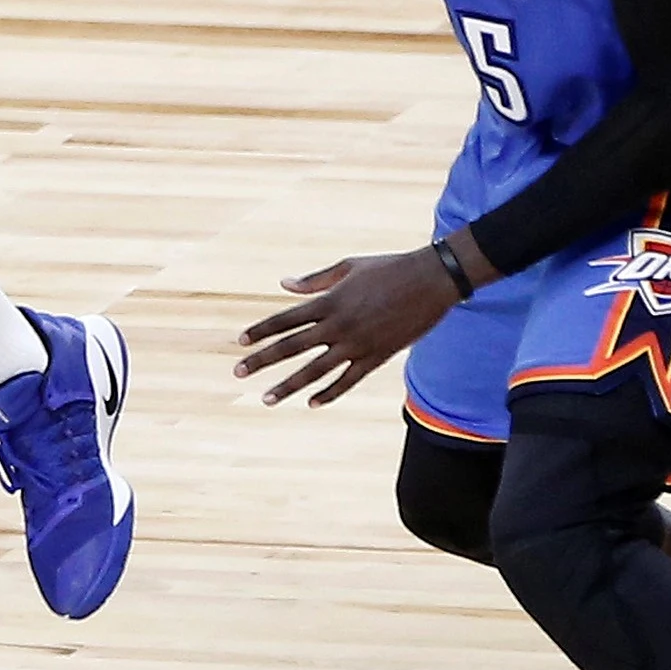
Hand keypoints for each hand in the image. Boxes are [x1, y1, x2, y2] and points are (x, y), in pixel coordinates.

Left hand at [237, 247, 461, 406]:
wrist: (432, 280)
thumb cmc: (389, 267)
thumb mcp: (349, 267)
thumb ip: (316, 280)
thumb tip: (284, 284)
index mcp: (329, 301)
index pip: (285, 319)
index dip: (260, 331)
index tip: (240, 343)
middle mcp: (338, 324)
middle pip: (291, 347)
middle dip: (262, 360)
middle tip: (238, 372)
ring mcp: (357, 343)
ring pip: (315, 370)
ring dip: (288, 385)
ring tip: (267, 398)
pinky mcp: (377, 356)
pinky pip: (348, 380)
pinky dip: (329, 393)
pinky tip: (312, 402)